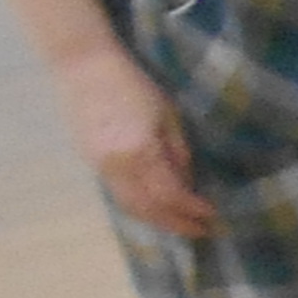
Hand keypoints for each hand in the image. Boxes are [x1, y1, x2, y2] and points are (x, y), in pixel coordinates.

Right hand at [59, 43, 215, 240]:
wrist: (84, 67)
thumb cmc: (133, 84)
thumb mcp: (167, 115)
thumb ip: (177, 153)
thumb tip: (187, 184)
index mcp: (139, 151)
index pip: (170, 194)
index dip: (192, 210)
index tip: (213, 215)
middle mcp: (117, 165)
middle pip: (148, 209)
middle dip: (176, 223)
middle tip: (201, 230)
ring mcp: (100, 166)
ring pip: (130, 206)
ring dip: (157, 220)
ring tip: (181, 225)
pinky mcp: (91, 163)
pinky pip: (118, 195)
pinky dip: (140, 208)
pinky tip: (157, 209)